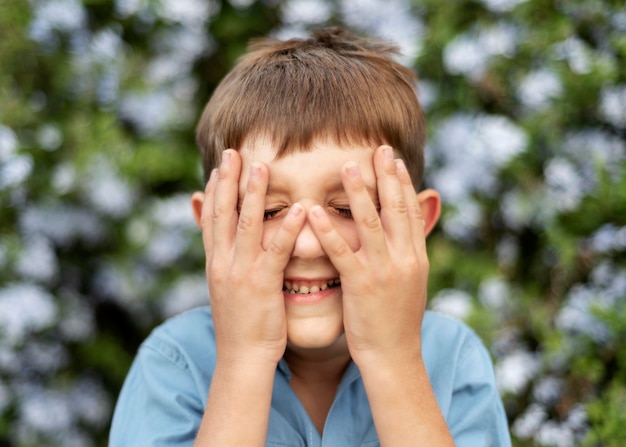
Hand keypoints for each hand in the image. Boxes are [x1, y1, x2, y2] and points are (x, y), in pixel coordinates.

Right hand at [199, 150, 306, 365]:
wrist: (241, 358)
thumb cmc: (240, 324)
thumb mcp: (225, 288)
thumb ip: (226, 261)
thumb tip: (224, 247)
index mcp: (215, 263)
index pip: (212, 219)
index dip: (214, 190)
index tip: (219, 165)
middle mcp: (223, 263)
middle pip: (223, 214)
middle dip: (228, 181)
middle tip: (232, 152)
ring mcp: (240, 273)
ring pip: (246, 226)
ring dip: (253, 194)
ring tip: (261, 167)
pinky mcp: (262, 285)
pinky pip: (276, 252)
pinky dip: (285, 229)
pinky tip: (298, 210)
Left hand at [307, 145, 428, 365]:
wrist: (394, 357)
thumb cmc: (397, 322)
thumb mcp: (410, 284)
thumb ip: (406, 255)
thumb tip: (406, 234)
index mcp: (416, 257)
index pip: (410, 212)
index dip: (402, 183)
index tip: (394, 159)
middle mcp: (405, 258)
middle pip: (395, 209)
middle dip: (386, 176)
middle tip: (378, 148)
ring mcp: (385, 271)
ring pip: (371, 223)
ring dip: (358, 193)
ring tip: (346, 166)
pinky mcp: (362, 285)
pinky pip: (343, 252)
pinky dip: (329, 230)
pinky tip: (315, 211)